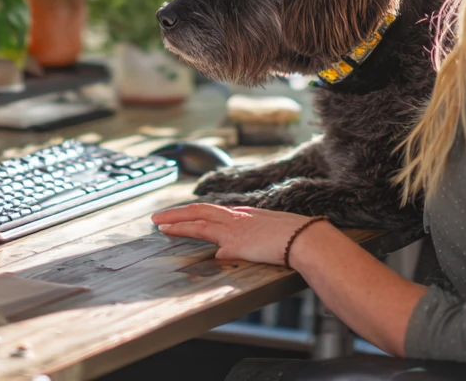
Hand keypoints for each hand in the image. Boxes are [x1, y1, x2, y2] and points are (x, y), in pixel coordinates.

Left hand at [151, 202, 323, 264]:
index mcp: (245, 214)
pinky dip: (205, 252)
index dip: (192, 213)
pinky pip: (217, 250)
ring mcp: (236, 231)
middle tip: (157, 218)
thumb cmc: (297, 235)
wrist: (307, 239)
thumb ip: (254, 235)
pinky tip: (191, 255)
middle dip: (176, 214)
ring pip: (200, 224)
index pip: (211, 210)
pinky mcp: (238, 246)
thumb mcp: (271, 229)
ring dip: (178, 225)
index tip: (178, 215)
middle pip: (199, 212)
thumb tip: (239, 245)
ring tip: (161, 227)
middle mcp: (237, 219)